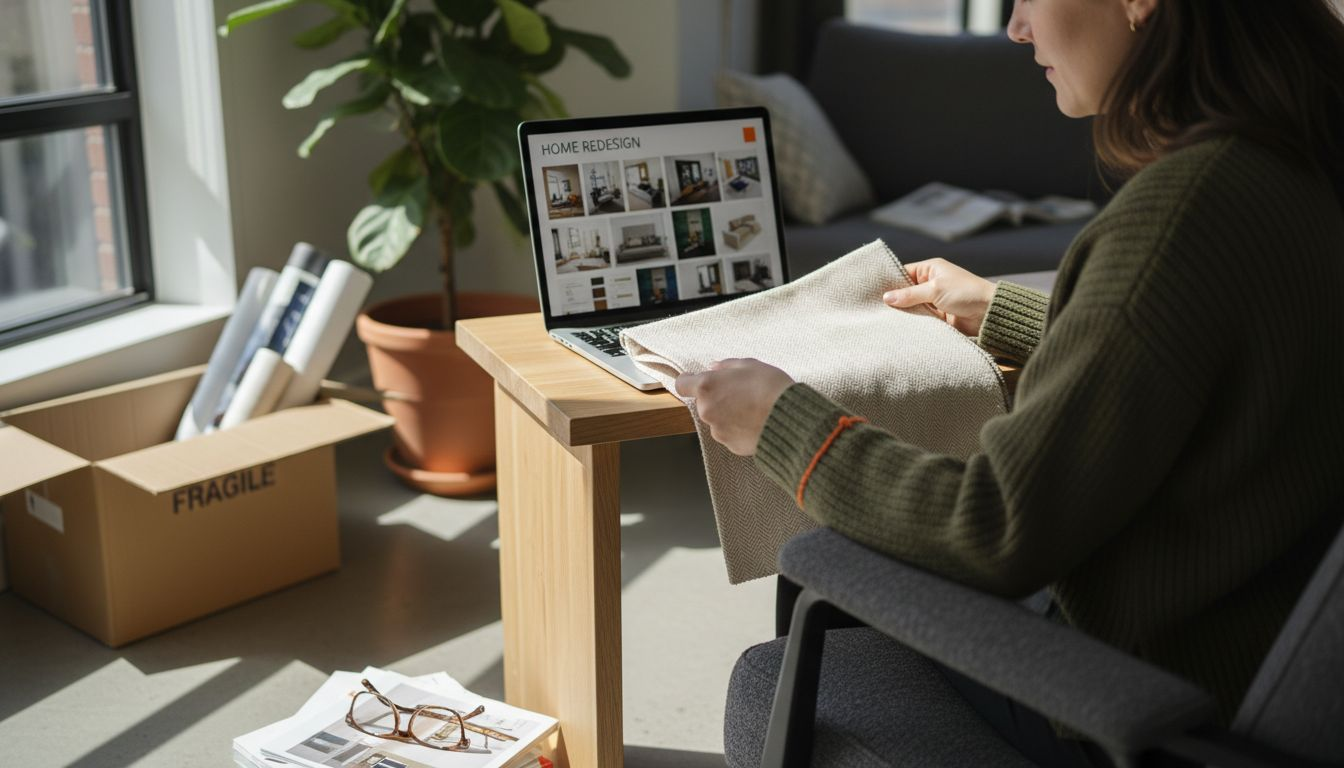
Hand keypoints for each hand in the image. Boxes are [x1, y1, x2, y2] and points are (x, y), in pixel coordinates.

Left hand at [674, 358, 794, 456]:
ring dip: (730, 415)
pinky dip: (740, 430)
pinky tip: (757, 423)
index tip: (697, 380)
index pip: (682, 384)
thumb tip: (714, 368)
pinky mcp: (731, 446)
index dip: (689, 382)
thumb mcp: (750, 365)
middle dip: (718, 399)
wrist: (790, 420)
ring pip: (718, 420)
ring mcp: (718, 431)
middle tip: (742, 394)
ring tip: (754, 410)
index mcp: (707, 386)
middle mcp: (707, 410)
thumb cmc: (771, 388)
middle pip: (704, 403)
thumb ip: (727, 366)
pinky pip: (731, 435)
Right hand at [883, 258, 995, 336]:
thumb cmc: (966, 293)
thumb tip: (886, 298)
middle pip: (906, 291)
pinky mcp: (939, 317)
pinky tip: (899, 328)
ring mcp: (935, 301)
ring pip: (912, 306)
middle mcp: (931, 283)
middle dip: (894, 300)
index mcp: (931, 269)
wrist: (990, 312)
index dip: (890, 282)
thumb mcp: (935, 289)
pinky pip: (921, 318)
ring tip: (882, 320)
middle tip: (874, 308)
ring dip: (903, 313)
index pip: (904, 273)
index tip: (872, 291)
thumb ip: (910, 294)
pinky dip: (913, 322)